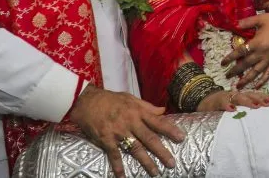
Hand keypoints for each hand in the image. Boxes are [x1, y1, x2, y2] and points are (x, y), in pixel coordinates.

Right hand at [69, 85, 184, 177]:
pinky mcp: (106, 139)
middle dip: (162, 152)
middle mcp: (131, 123)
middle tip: (172, 163)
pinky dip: (118, 166)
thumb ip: (147, 106)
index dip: (170, 130)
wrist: (87, 101)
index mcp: (138, 112)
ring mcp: (119, 132)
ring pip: (136, 149)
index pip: (158, 122)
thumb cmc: (110, 99)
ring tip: (155, 172)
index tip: (181, 138)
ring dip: (146, 162)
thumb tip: (163, 111)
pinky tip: (123, 176)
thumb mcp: (131, 98)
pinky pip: (114, 155)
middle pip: (150, 139)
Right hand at [196, 89, 268, 112]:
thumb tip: (260, 112)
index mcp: (241, 96)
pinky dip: (226, 105)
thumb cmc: (222, 106)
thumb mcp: (235, 106)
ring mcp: (226, 97)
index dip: (263, 97)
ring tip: (256, 106)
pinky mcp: (216, 102)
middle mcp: (235, 95)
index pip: (254, 95)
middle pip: (249, 95)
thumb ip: (245, 108)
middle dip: (259, 99)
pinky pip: (222, 102)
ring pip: (238, 97)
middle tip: (268, 104)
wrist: (204, 101)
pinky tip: (231, 109)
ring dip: (247, 101)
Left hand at [220, 14, 268, 89]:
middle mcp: (262, 53)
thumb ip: (247, 22)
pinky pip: (268, 73)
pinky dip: (262, 80)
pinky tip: (257, 86)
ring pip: (256, 72)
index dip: (230, 58)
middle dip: (235, 71)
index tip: (223, 63)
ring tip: (238, 85)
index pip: (240, 52)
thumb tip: (235, 24)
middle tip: (227, 76)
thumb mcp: (261, 18)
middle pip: (246, 64)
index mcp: (257, 43)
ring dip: (246, 79)